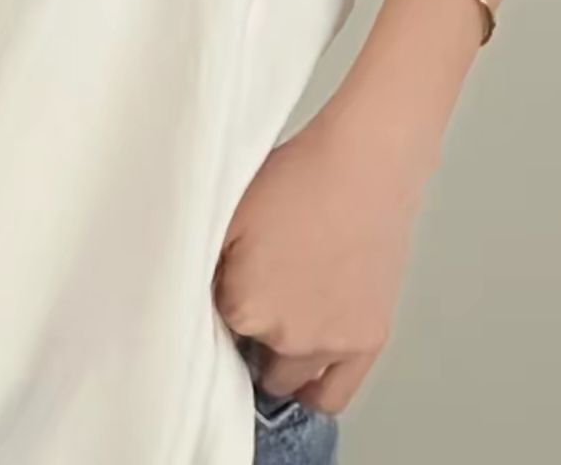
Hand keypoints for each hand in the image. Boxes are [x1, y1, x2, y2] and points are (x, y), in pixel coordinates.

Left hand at [212, 98, 437, 416]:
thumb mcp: (227, 213)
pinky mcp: (367, 342)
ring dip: (277, 359)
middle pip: (249, 355)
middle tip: (257, 293)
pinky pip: (333, 394)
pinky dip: (313, 388)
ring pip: (286, 379)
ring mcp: (330, 346)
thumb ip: (204, 265)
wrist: (361, 166)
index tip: (228, 283)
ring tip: (280, 318)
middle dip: (248, 331)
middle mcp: (286, 337)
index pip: (212, 326)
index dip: (219, 301)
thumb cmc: (296, 178)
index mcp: (244, 306)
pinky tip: (302, 373)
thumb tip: (192, 294)